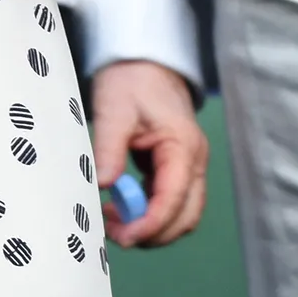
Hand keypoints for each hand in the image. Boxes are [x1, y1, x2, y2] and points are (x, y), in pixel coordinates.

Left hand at [90, 60, 207, 247]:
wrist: (143, 60)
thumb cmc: (132, 79)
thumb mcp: (115, 110)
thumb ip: (109, 149)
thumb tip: (104, 186)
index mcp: (183, 145)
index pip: (174, 199)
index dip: (150, 225)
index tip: (122, 237)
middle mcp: (193, 159)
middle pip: (185, 216)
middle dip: (152, 233)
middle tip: (114, 233)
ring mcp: (188, 164)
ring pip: (181, 213)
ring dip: (152, 226)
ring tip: (114, 220)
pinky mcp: (177, 166)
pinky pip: (170, 201)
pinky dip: (150, 213)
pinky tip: (122, 206)